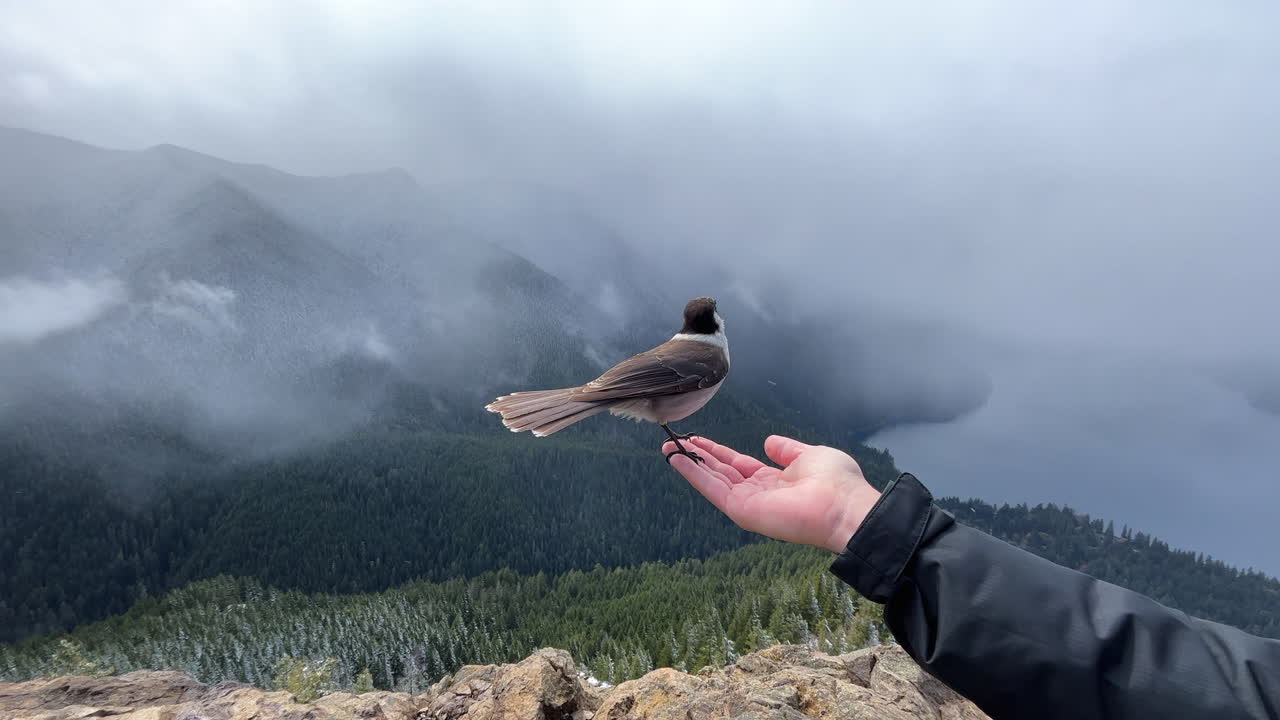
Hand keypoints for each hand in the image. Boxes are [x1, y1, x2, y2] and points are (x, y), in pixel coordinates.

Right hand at [663, 435, 881, 552]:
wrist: (844, 506)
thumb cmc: (836, 482)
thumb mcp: (809, 455)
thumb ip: (787, 449)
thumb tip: (769, 442)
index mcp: (773, 481)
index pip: (738, 464)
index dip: (717, 451)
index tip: (698, 439)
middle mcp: (757, 493)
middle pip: (720, 472)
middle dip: (697, 456)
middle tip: (674, 441)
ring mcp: (748, 503)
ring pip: (712, 480)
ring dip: (689, 464)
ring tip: (668, 447)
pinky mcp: (742, 511)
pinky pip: (712, 489)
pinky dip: (693, 474)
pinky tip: (677, 459)